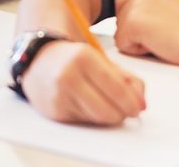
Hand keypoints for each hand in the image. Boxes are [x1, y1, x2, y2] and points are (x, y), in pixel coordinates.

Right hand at [21, 40, 145, 124]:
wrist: (38, 60)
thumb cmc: (73, 59)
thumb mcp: (100, 59)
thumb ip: (125, 77)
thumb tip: (140, 102)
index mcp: (83, 57)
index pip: (116, 88)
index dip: (131, 102)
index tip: (138, 108)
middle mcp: (68, 76)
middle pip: (107, 110)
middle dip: (121, 114)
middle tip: (126, 111)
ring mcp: (59, 95)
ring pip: (96, 118)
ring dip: (107, 116)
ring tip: (107, 106)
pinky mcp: (54, 111)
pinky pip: (83, 121)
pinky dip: (91, 116)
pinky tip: (89, 105)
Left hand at [114, 0, 178, 65]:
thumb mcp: (168, 11)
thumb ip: (149, 9)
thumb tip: (132, 19)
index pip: (124, 2)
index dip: (133, 20)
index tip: (153, 28)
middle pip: (118, 16)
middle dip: (132, 30)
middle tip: (158, 35)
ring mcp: (136, 6)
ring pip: (119, 31)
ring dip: (136, 41)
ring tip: (160, 39)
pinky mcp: (133, 22)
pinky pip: (122, 44)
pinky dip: (137, 50)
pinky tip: (156, 45)